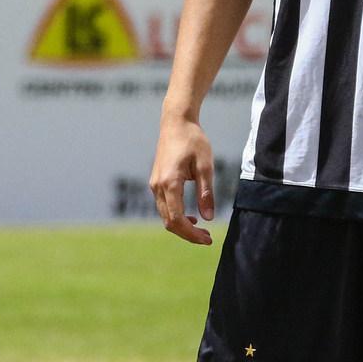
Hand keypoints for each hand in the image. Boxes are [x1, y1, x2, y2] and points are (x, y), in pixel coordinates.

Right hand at [149, 114, 214, 244]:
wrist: (176, 122)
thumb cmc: (193, 140)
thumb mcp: (205, 166)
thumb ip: (206, 192)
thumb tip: (208, 217)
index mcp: (169, 183)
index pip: (177, 219)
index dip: (191, 234)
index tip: (208, 239)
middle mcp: (157, 186)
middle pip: (169, 222)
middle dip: (187, 234)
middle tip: (207, 238)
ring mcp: (154, 184)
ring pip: (164, 216)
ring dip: (181, 226)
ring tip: (201, 229)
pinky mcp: (156, 182)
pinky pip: (163, 206)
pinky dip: (176, 216)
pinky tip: (191, 217)